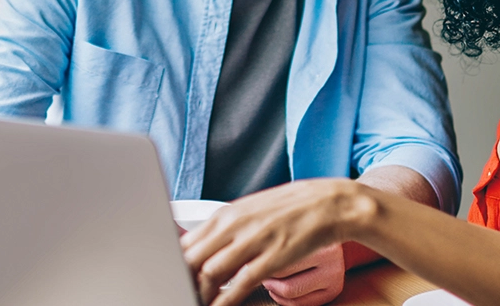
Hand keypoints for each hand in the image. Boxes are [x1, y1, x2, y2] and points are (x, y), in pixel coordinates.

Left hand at [181, 179, 368, 305]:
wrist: (328, 203)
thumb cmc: (289, 208)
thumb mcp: (250, 211)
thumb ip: (225, 228)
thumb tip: (203, 246)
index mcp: (226, 213)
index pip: (186, 242)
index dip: (175, 265)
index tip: (171, 279)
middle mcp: (235, 224)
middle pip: (192, 258)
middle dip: (183, 281)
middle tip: (179, 293)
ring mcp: (253, 240)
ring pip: (211, 271)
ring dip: (201, 293)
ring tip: (196, 302)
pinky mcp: (272, 256)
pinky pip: (241, 283)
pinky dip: (226, 300)